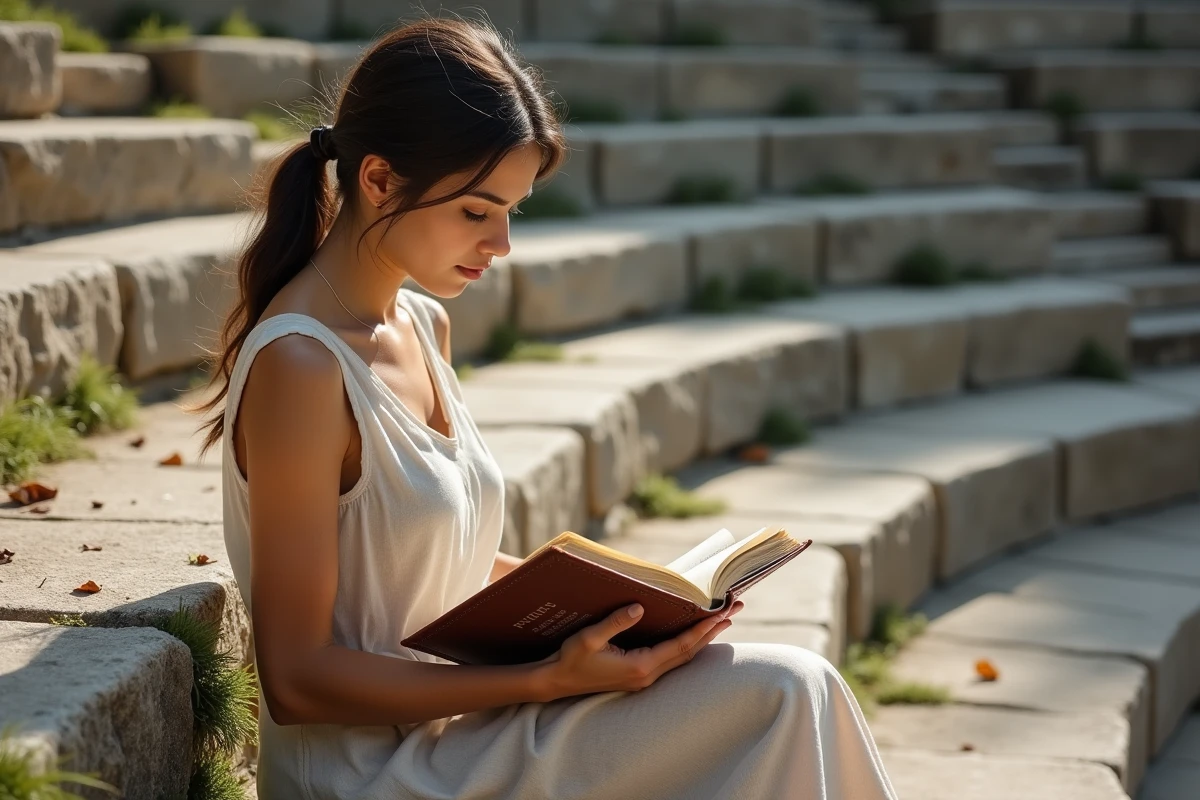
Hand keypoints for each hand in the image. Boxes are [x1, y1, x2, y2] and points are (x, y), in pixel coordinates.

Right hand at [534, 600, 744, 700]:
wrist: (556, 682)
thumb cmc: (570, 659)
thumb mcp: (588, 638)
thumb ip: (614, 623)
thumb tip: (639, 607)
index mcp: (640, 666)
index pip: (681, 645)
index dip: (703, 629)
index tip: (722, 614)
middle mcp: (647, 675)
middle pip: (689, 651)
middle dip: (713, 630)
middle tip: (734, 609)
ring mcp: (644, 677)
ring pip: (683, 656)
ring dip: (704, 637)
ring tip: (723, 619)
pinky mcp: (639, 675)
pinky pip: (672, 658)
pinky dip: (689, 643)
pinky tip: (695, 634)